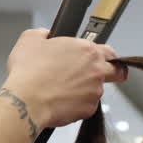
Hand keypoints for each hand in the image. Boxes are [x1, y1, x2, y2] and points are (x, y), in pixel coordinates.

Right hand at [2, 28, 124, 128]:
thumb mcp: (30, 40)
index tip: (104, 58)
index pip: (110, 51)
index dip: (107, 55)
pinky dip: (77, 104)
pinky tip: (61, 100)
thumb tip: (46, 35)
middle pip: (117, 72)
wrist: (26, 100)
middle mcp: (96, 70)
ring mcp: (95, 91)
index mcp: (87, 50)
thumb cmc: (29, 72)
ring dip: (86, 89)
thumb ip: (44, 34)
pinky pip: (87, 105)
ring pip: (97, 90)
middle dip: (113, 73)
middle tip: (98, 75)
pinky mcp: (89, 109)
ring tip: (63, 89)